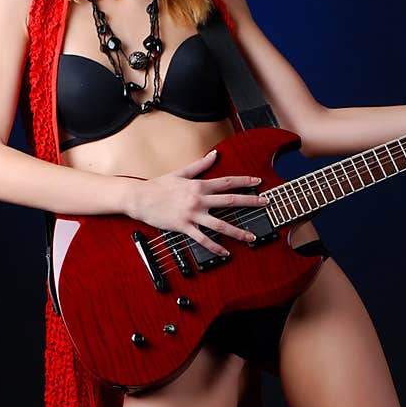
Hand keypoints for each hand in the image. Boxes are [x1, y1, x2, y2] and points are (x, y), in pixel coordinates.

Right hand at [126, 149, 267, 255]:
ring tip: (251, 237)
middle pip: (230, 200)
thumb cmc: (159, 185)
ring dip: (237, 231)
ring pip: (220, 224)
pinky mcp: (184, 227)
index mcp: (199, 185)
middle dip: (250, 201)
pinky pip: (202, 239)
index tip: (258, 182)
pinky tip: (225, 252)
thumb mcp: (181, 172)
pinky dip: (215, 247)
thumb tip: (214, 154)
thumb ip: (200, 164)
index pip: (227, 182)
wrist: (139, 198)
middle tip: (266, 203)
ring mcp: (192, 214)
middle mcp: (199, 199)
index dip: (244, 181)